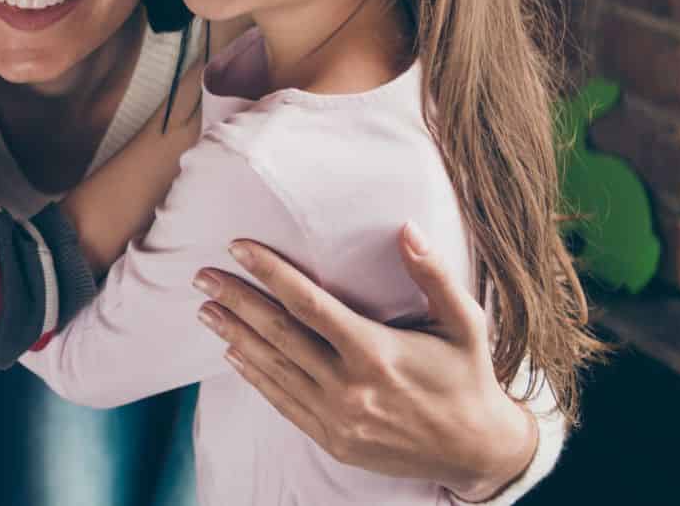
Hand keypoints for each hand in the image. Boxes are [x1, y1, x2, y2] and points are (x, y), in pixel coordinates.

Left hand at [193, 224, 537, 501]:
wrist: (477, 451)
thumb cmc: (468, 378)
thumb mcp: (465, 323)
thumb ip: (433, 275)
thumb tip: (407, 228)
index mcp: (377, 353)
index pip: (308, 304)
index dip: (269, 273)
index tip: (238, 247)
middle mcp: (351, 387)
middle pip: (279, 335)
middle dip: (236, 301)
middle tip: (201, 277)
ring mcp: (338, 418)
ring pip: (273, 369)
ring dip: (235, 336)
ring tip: (206, 310)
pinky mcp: (333, 439)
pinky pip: (282, 402)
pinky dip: (254, 377)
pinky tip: (233, 354)